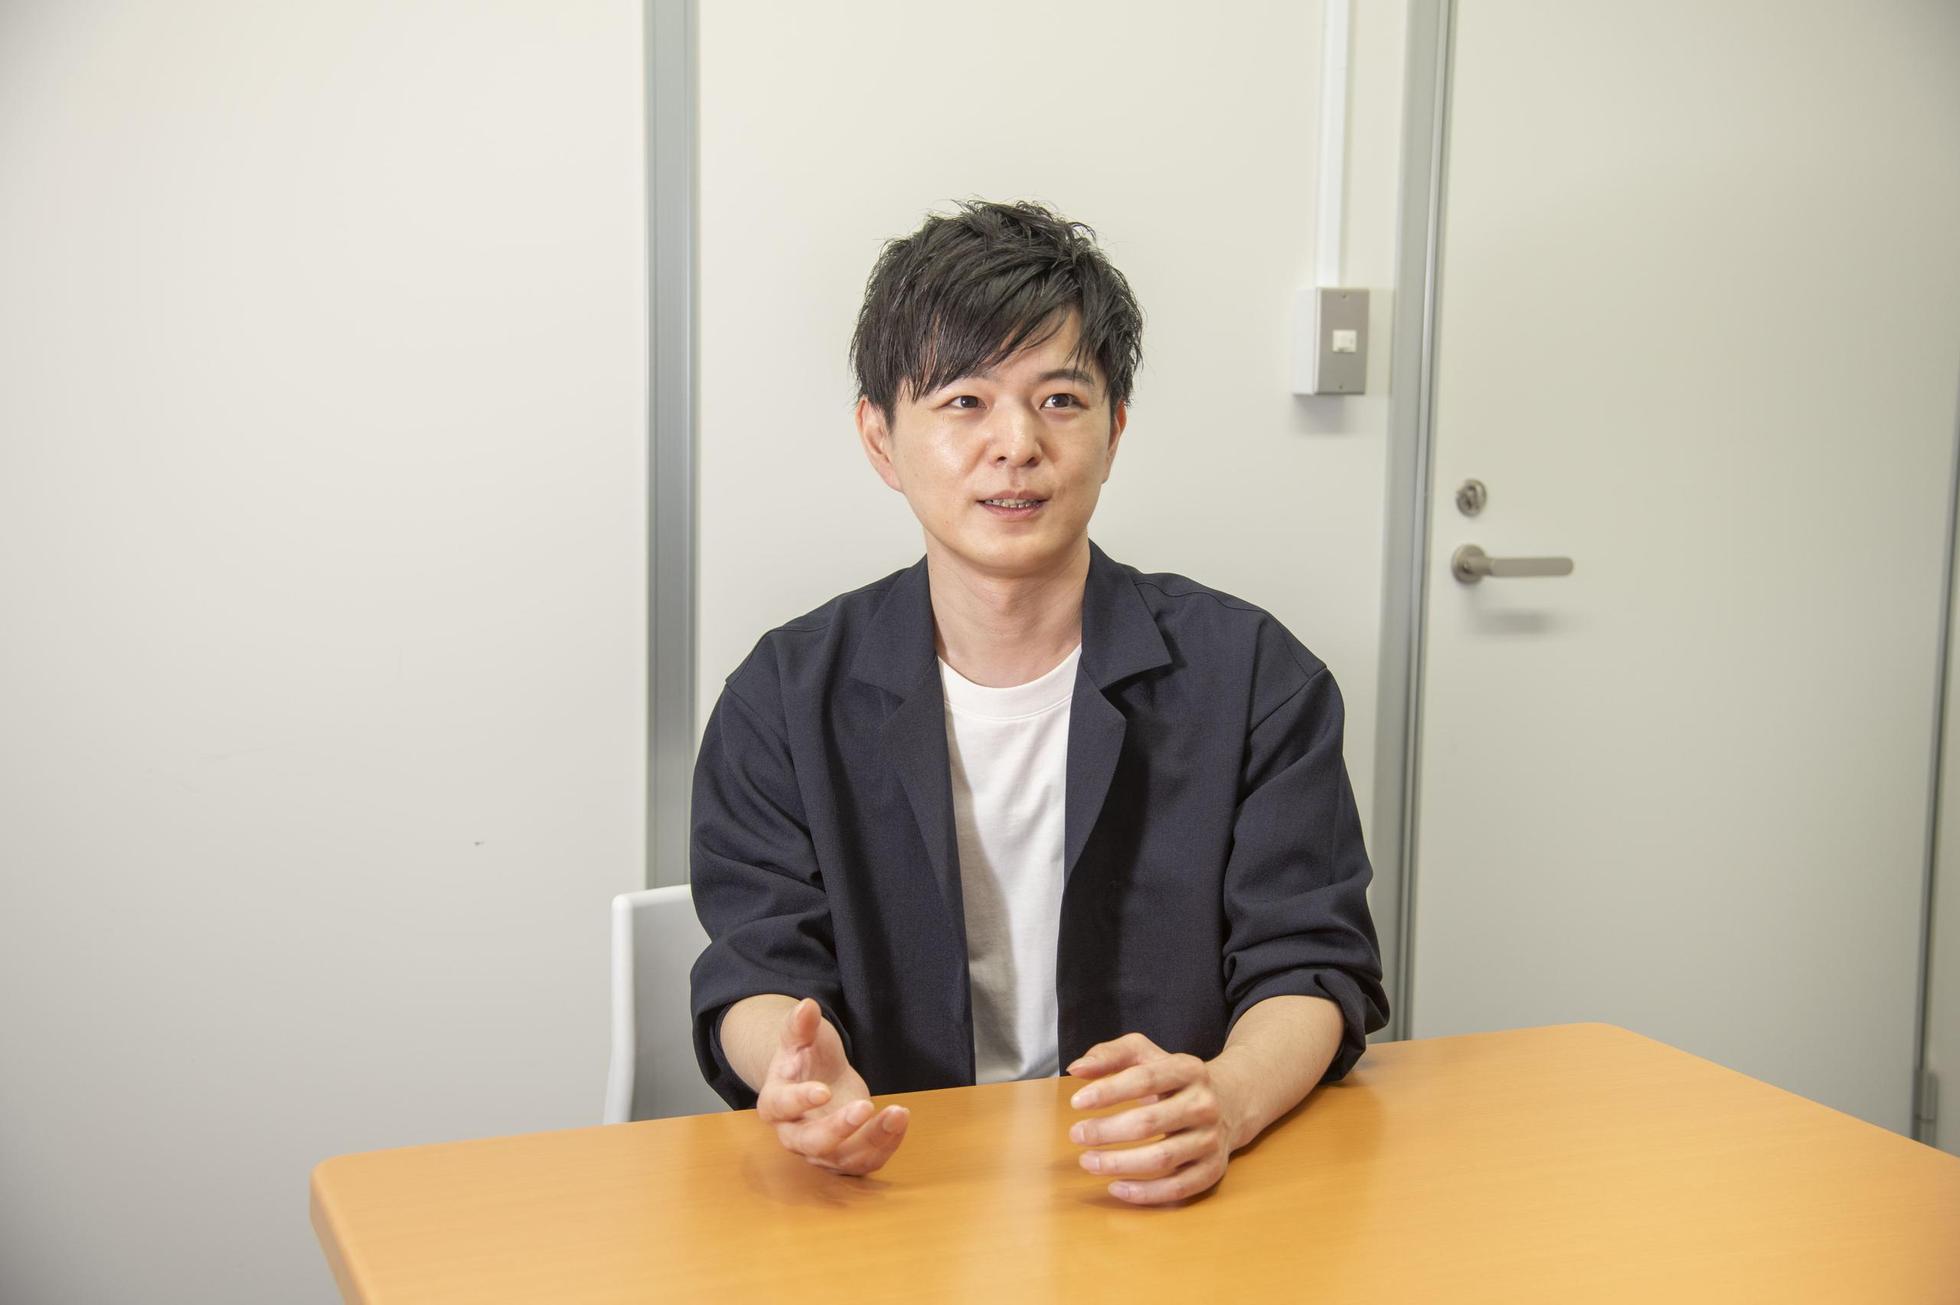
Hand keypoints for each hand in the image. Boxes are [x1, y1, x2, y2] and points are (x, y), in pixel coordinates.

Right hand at [755, 997, 909, 1174]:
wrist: (819, 1078)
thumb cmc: (807, 1057)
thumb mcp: (802, 1037)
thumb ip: (801, 1025)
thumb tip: (807, 1006)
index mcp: (775, 1103)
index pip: (781, 1107)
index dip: (800, 1101)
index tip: (823, 1090)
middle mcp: (793, 1135)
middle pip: (810, 1143)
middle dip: (838, 1129)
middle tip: (864, 1106)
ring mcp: (819, 1152)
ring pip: (843, 1159)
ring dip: (873, 1140)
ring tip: (898, 1114)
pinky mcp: (845, 1157)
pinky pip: (865, 1162)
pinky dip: (887, 1145)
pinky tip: (900, 1120)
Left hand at [1065, 1032, 1247, 1204]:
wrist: (1231, 1101)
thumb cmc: (1173, 1079)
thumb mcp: (1146, 1055)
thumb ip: (1110, 1055)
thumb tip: (1077, 1068)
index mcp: (1188, 1069)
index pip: (1144, 1080)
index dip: (1108, 1092)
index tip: (1077, 1102)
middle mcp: (1204, 1104)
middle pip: (1149, 1122)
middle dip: (1106, 1131)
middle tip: (1076, 1134)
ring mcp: (1211, 1139)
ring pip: (1162, 1158)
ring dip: (1119, 1164)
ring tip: (1088, 1161)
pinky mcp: (1213, 1169)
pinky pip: (1178, 1188)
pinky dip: (1145, 1193)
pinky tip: (1116, 1187)